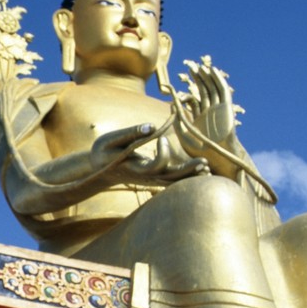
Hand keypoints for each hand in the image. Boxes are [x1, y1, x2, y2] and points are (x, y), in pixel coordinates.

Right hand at [91, 123, 210, 183]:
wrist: (100, 169)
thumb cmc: (104, 152)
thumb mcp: (111, 140)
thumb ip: (130, 133)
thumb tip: (152, 126)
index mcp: (135, 168)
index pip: (156, 166)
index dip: (163, 154)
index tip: (162, 138)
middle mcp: (146, 177)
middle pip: (171, 178)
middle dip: (188, 171)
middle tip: (204, 162)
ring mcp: (151, 179)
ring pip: (175, 181)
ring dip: (191, 175)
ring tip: (206, 167)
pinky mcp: (155, 177)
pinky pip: (174, 180)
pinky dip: (188, 176)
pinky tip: (201, 170)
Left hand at [173, 57, 242, 176]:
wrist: (215, 155)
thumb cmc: (199, 150)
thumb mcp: (183, 133)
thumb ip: (178, 118)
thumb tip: (171, 103)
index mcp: (199, 119)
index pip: (194, 100)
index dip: (189, 90)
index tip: (180, 79)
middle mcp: (209, 112)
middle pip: (204, 91)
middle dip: (198, 79)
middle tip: (191, 67)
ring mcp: (218, 109)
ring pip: (213, 89)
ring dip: (207, 78)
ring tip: (200, 67)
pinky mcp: (226, 108)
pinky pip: (222, 92)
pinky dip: (218, 81)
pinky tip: (212, 71)